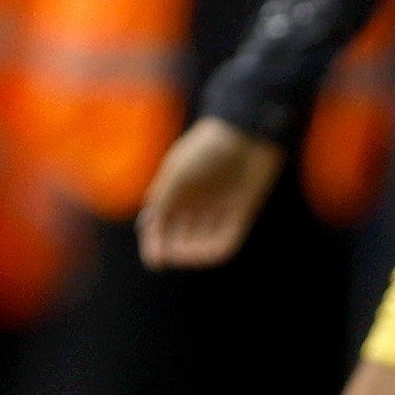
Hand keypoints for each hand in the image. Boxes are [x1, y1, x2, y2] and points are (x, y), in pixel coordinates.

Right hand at [135, 118, 284, 271]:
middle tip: (168, 255)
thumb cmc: (206, 149)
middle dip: (171, 247)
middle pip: (178, 233)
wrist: (247, 134)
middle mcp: (196, 201)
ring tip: (185, 254)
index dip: (154, 242)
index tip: (154, 260)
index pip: (159, 223)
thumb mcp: (176, 174)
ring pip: (200, 240)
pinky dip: (213, 250)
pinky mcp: (241, 213)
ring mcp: (218, 208)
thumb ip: (161, 202)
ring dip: (191, 251)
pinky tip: (205, 253)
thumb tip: (147, 230)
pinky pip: (225, 240)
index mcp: (176, 190)